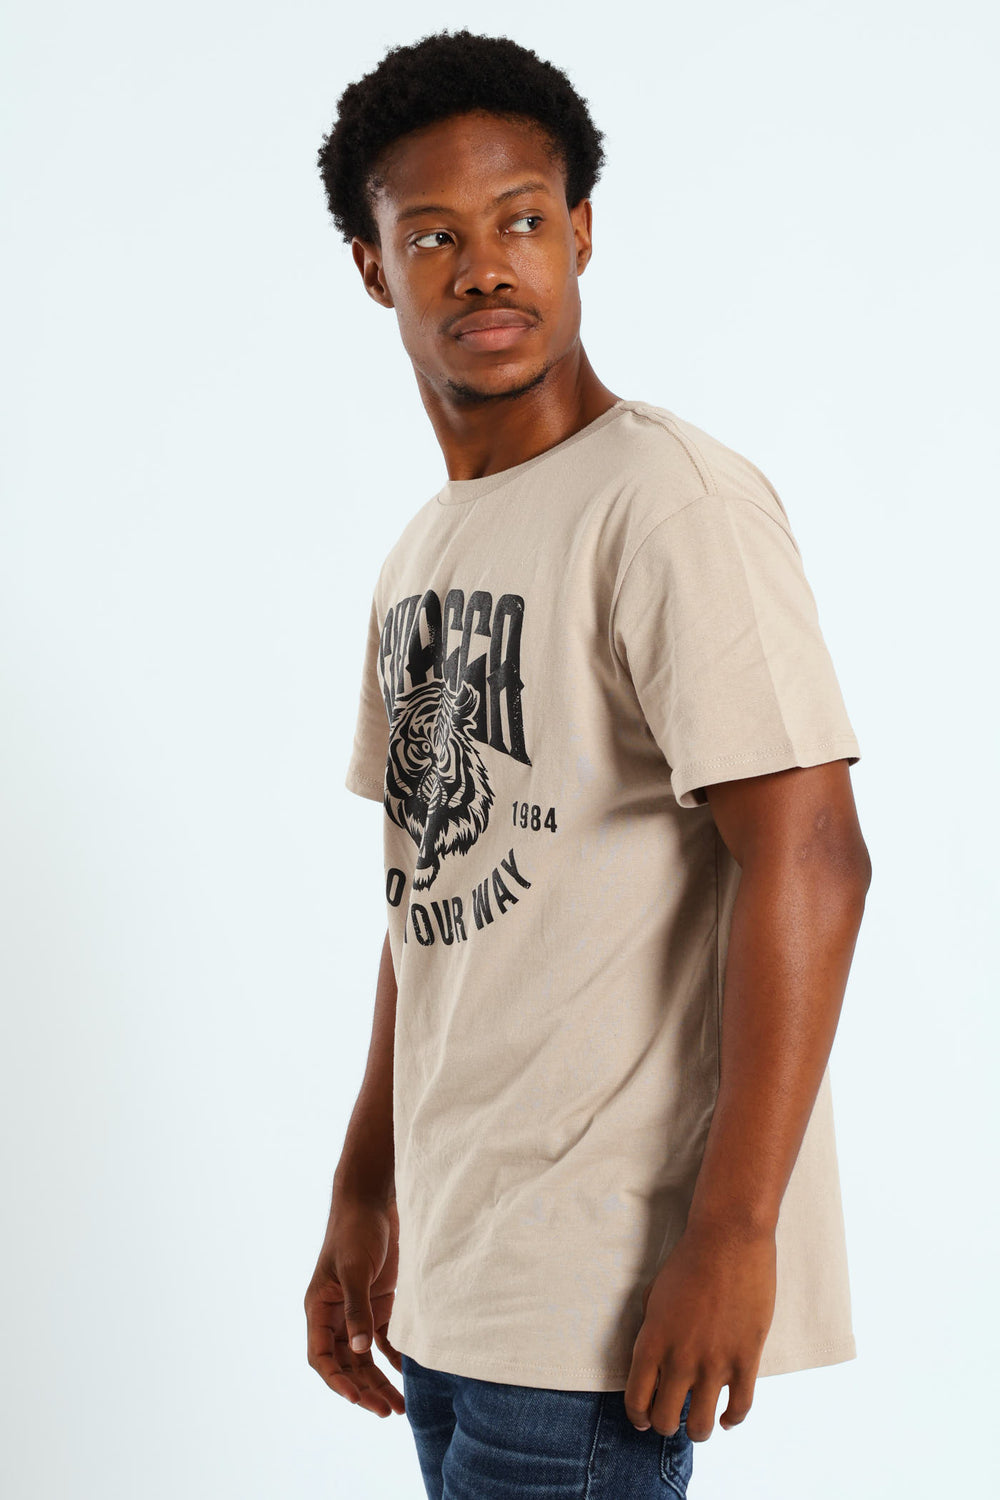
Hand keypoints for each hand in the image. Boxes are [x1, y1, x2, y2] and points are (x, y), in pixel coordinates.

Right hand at [304, 1194, 405, 1417]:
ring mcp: (358, 1310)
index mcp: (319, 1309)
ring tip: (400, 1407)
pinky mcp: (379, 1302)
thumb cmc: (355, 1230)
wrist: (374, 1200)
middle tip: (387, 1411)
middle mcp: (335, 1315)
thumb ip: (357, 1309)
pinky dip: (394, 1358)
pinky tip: (410, 1374)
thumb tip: (358, 1351)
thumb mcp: (354, 1269)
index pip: (321, 1357)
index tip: (357, 1400)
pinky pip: (383, 1340)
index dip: (337, 1382)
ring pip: (364, 1358)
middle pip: (346, 1365)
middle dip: (364, 1389)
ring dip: (379, 1381)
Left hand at [624, 1218, 776, 1441]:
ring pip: (700, 1426)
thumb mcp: (654, 1295)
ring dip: (697, 1430)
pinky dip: (732, 1419)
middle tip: (671, 1418)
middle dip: (664, 1426)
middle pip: (665, 1420)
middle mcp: (679, 1359)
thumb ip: (651, 1331)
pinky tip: (727, 1416)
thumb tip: (653, 1361)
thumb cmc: (689, 1261)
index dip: (638, 1417)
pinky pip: (739, 1407)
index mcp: (652, 1342)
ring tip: (698, 1423)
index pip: (636, 1401)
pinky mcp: (745, 1359)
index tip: (644, 1420)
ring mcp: (714, 1363)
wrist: (728, 1239)